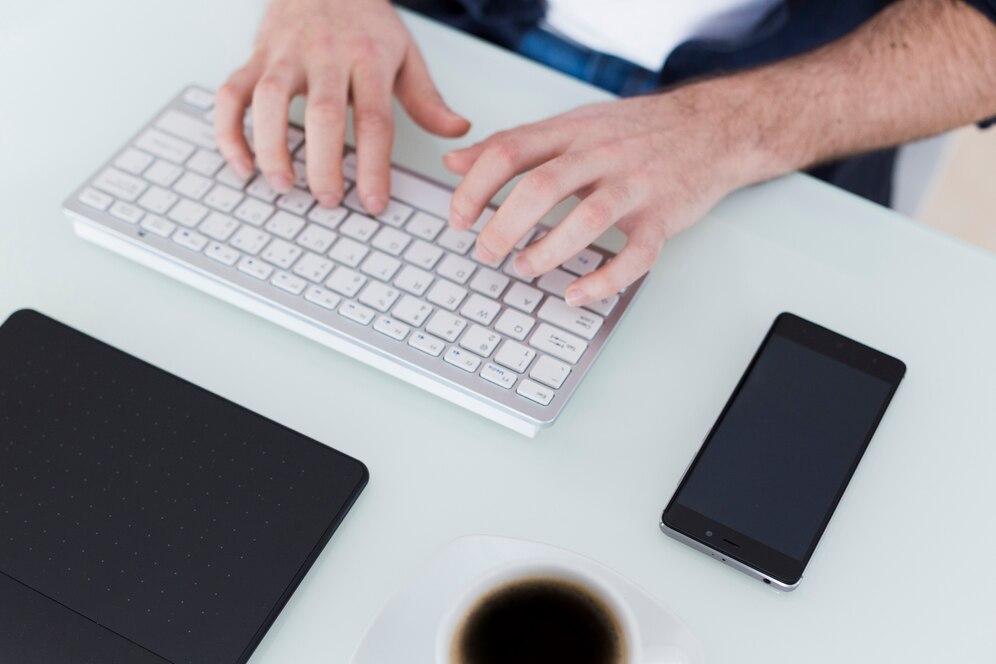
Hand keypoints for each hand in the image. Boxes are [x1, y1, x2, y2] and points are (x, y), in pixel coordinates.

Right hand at [215, 0, 469, 213]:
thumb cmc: (364, 23)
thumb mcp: (404, 54)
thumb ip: (427, 98)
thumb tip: (457, 131)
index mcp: (368, 58)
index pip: (374, 119)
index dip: (374, 165)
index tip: (374, 202)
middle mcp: (325, 56)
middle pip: (322, 114)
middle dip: (324, 163)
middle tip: (330, 199)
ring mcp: (284, 55)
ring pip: (269, 100)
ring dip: (271, 147)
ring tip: (283, 184)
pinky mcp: (255, 58)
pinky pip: (231, 94)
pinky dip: (229, 131)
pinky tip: (242, 163)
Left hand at [443, 85, 760, 306]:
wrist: (714, 126)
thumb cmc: (636, 131)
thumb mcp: (571, 124)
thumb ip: (514, 143)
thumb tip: (455, 161)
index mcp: (572, 131)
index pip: (510, 151)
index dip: (475, 187)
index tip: (459, 218)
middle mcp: (601, 154)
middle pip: (541, 186)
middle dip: (503, 225)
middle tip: (485, 252)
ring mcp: (636, 186)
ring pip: (587, 219)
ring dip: (548, 251)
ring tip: (525, 268)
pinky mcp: (664, 217)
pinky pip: (635, 255)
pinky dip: (604, 281)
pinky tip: (576, 294)